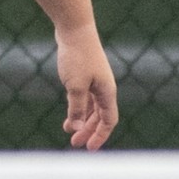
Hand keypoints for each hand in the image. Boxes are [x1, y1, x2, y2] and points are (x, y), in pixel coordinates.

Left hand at [55, 25, 117, 149]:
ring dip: (82, 120)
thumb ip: (77, 109)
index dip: (101, 136)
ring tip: (69, 131)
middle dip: (90, 131)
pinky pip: (84, 98)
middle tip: (75, 144)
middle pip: (100, 116)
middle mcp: (104, 88)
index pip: (109, 120)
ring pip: (91, 107)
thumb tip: (78, 129)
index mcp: (107, 92)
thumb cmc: (77, 57)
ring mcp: (95, 81)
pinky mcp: (85, 74)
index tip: (89, 148)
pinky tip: (69, 115)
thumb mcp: (75, 86)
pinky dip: (77, 108)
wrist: (74, 29)